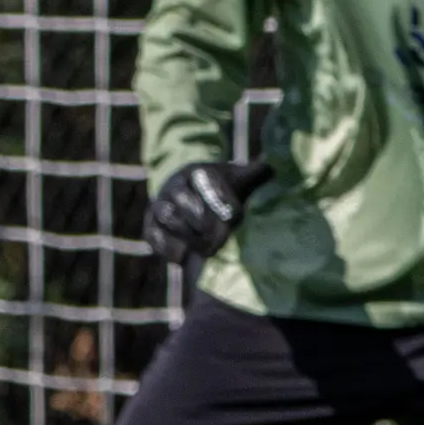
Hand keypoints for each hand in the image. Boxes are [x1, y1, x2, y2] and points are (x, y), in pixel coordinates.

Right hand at [142, 160, 273, 266]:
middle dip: (202, 219)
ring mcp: (160, 206)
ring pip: (166, 215)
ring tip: (206, 249)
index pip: (205, 179)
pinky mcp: (151, 227)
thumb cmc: (221, 190)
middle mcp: (175, 186)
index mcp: (198, 171)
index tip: (233, 215)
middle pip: (182, 198)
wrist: (192, 199)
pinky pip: (153, 235)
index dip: (218, 196)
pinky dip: (167, 246)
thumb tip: (272, 167)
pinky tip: (183, 256)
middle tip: (221, 236)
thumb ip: (255, 174)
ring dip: (186, 233)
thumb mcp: (238, 179)